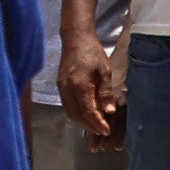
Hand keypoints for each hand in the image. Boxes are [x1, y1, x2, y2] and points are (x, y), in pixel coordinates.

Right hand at [61, 29, 123, 143]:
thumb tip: (109, 111)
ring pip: (70, 113)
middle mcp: (68, 90)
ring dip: (82, 122)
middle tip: (103, 131)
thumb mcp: (105, 71)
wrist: (75, 39)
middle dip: (90, 126)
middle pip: (77, 116)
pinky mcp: (60, 87)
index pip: (88, 112)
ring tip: (95, 125)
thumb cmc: (92, 53)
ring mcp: (62, 89)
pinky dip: (77, 114)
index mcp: (80, 86)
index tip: (107, 130)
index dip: (98, 123)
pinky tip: (86, 114)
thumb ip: (106, 92)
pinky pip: (67, 106)